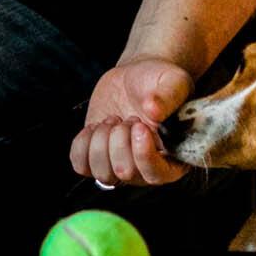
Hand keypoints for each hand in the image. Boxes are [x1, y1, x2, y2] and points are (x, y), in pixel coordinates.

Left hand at [69, 59, 192, 186]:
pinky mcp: (99, 158)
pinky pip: (81, 165)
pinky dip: (83, 144)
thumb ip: (169, 96)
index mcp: (174, 157)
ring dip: (101, 141)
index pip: (157, 176)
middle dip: (121, 139)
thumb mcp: (172, 82)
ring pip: (102, 173)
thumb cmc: (159, 83)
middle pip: (126, 173)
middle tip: (130, 117)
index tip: (139, 126)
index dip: (144, 155)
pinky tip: (96, 126)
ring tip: (114, 119)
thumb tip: (154, 112)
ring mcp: (122, 165)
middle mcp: (147, 168)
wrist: (134, 80)